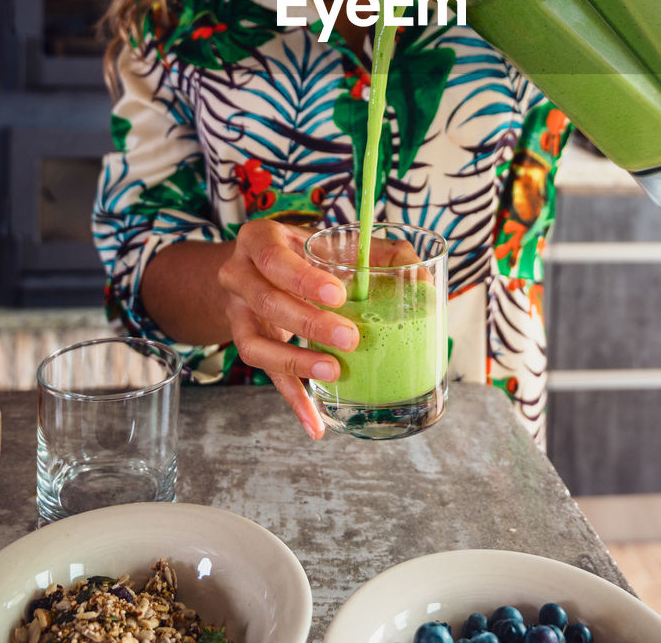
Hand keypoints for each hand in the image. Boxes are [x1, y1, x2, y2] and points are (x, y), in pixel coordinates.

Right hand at [217, 219, 359, 439]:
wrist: (259, 267)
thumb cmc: (307, 253)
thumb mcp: (333, 241)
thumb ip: (377, 252)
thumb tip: (423, 276)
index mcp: (260, 239)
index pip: (274, 258)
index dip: (303, 279)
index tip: (338, 295)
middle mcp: (240, 274)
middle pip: (267, 301)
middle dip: (309, 323)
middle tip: (349, 337)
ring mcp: (237, 312)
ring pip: (255, 344)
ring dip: (296, 363)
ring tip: (335, 372)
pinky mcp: (247, 342)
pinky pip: (266, 375)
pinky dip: (293, 399)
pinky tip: (315, 422)